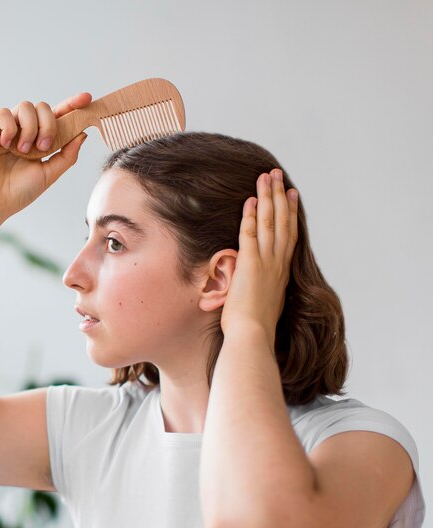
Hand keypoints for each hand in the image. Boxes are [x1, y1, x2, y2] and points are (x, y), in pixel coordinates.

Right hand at [0, 92, 91, 220]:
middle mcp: (26, 129)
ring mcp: (9, 127)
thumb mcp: (50, 174)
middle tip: (45, 147)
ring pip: (26, 106)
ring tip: (24, 151)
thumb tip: (82, 134)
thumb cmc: (20, 191)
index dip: (72, 104)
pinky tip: (7, 145)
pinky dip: (10, 128)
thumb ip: (67, 155)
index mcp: (41, 139)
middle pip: (44, 107)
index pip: (59, 116)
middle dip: (49, 125)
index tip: (87, 98)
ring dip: (30, 128)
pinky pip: (4, 113)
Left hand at [220, 169, 298, 343]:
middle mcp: (278, 264)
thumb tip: (255, 289)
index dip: (290, 214)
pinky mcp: (250, 264)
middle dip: (279, 196)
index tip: (291, 195)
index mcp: (282, 273)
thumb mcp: (264, 304)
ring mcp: (266, 262)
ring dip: (267, 198)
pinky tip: (250, 200)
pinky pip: (250, 234)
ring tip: (266, 177)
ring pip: (268, 223)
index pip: (288, 236)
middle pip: (281, 222)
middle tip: (278, 175)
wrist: (253, 336)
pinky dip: (250, 216)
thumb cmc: (255, 328)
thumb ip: (261, 290)